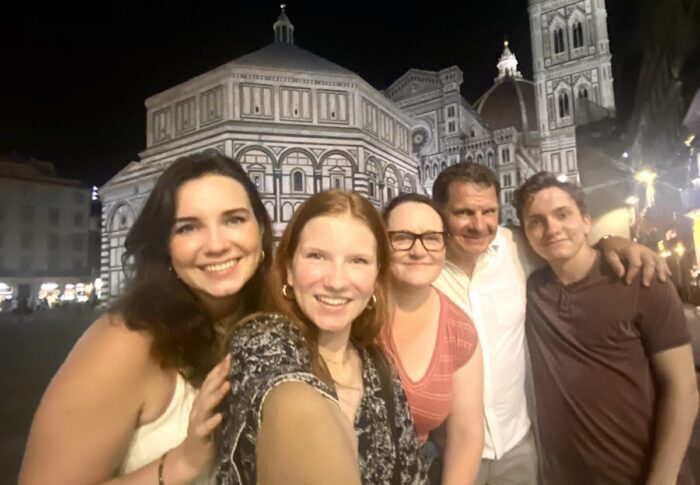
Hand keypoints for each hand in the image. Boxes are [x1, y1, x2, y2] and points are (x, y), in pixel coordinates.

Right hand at [179, 354, 230, 477]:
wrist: (191, 458)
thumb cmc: (207, 432)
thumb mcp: (213, 412)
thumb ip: (220, 398)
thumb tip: (235, 380)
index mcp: (202, 401)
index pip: (210, 381)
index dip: (219, 368)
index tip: (231, 356)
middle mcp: (198, 408)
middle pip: (207, 389)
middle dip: (218, 376)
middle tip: (230, 363)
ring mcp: (197, 422)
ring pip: (205, 406)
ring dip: (216, 395)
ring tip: (227, 384)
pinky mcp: (198, 437)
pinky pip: (204, 428)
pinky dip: (211, 422)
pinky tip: (220, 416)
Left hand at [598, 236, 670, 285]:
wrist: (617, 241)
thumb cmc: (613, 250)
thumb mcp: (609, 255)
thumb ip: (615, 264)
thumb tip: (621, 275)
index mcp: (632, 250)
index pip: (635, 263)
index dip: (632, 273)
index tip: (628, 283)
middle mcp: (643, 250)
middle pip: (649, 262)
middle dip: (648, 274)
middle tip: (646, 285)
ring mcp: (649, 251)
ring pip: (659, 260)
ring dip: (661, 270)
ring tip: (663, 281)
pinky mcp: (653, 253)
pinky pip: (662, 259)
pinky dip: (666, 267)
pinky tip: (669, 276)